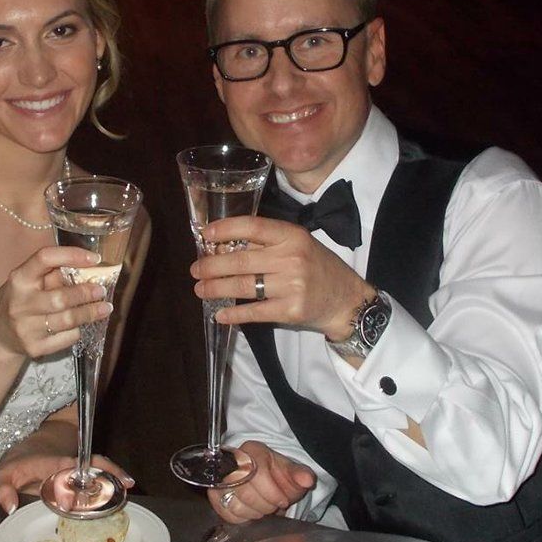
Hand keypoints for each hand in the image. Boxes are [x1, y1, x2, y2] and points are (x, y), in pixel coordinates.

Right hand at [0, 245, 112, 359]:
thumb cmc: (21, 300)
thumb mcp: (29, 281)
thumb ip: (54, 273)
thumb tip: (90, 267)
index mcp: (19, 279)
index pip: (45, 258)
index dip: (72, 255)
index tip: (94, 258)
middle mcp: (20, 303)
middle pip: (60, 298)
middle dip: (86, 293)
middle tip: (101, 290)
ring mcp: (26, 328)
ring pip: (67, 321)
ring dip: (90, 313)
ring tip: (105, 307)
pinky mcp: (34, 348)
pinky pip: (66, 338)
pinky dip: (77, 330)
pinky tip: (82, 325)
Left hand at [0, 452, 135, 512]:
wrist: (28, 451)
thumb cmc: (16, 466)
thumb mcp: (2, 475)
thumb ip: (2, 490)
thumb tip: (10, 508)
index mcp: (50, 465)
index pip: (66, 468)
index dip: (77, 477)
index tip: (88, 490)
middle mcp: (68, 465)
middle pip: (91, 464)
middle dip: (107, 472)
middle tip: (124, 486)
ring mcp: (78, 468)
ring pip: (100, 467)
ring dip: (115, 475)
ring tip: (129, 487)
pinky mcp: (84, 473)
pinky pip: (101, 472)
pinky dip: (115, 477)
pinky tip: (127, 487)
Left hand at [191, 215, 369, 338]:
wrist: (346, 299)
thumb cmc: (317, 267)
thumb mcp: (298, 245)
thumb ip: (267, 244)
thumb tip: (223, 246)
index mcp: (292, 235)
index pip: (253, 227)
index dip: (225, 229)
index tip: (205, 235)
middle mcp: (291, 258)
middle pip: (241, 261)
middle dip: (212, 266)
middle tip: (195, 270)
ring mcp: (291, 285)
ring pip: (243, 286)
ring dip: (216, 289)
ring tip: (201, 290)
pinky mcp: (291, 310)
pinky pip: (254, 312)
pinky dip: (234, 314)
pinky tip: (220, 314)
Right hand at [209, 441, 315, 523]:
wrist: (267, 479)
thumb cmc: (279, 475)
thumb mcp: (293, 472)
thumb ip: (300, 474)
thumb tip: (307, 479)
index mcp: (253, 451)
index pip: (257, 474)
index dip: (272, 493)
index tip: (283, 501)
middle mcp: (233, 463)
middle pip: (245, 491)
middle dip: (265, 505)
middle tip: (274, 505)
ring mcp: (221, 479)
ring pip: (235, 504)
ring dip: (254, 512)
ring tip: (263, 508)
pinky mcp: (215, 496)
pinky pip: (226, 513)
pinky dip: (242, 518)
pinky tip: (251, 512)